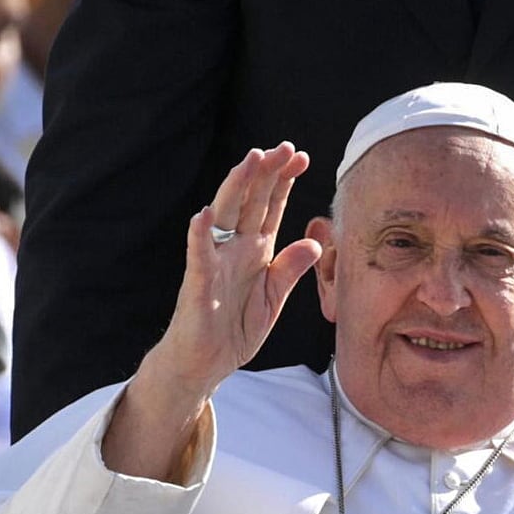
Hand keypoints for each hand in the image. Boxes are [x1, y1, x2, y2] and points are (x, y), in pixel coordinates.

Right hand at [104, 145, 322, 479]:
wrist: (203, 366)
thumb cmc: (232, 331)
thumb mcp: (271, 301)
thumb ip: (290, 271)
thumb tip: (316, 241)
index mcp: (254, 252)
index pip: (270, 208)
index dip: (283, 182)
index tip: (300, 156)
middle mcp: (233, 250)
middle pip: (250, 203)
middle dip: (265, 174)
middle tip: (281, 147)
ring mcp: (213, 265)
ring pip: (224, 219)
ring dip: (235, 189)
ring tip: (249, 161)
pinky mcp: (197, 287)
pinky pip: (198, 259)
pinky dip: (199, 238)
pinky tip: (201, 215)